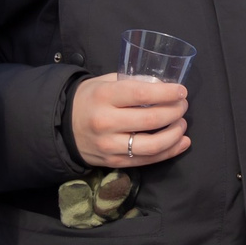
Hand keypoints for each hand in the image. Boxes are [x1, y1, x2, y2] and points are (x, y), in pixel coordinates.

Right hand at [70, 72, 190, 168]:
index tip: (181, 91)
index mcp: (104, 97)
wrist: (62, 127)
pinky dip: (169, 152)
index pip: (142, 94)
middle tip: (183, 106)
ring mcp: (110, 145)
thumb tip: (163, 86)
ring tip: (182, 124)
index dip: (167, 93)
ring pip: (152, 145)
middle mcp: (106, 122)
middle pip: (151, 119)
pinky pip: (147, 160)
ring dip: (175, 134)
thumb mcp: (104, 82)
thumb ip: (131, 83)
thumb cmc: (89, 100)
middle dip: (175, 111)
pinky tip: (182, 142)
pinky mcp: (114, 161)